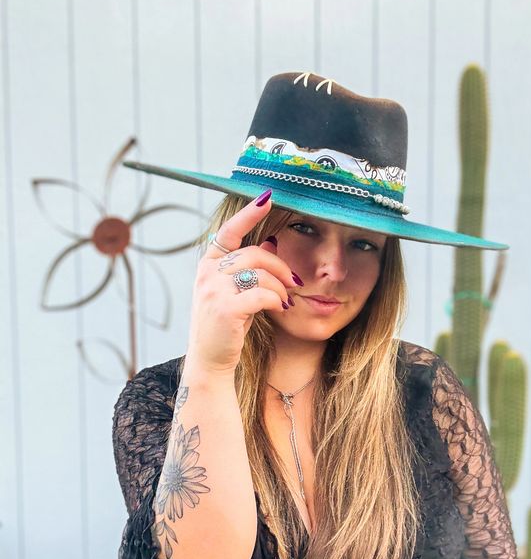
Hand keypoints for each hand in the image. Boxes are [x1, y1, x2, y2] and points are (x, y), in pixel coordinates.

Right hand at [185, 190, 297, 375]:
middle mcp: (207, 273)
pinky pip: (263, 294)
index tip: (267, 198)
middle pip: (255, 254)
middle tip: (295, 281)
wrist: (211, 360)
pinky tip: (281, 308)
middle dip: (280, 267)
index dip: (249, 214)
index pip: (229, 231)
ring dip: (280, 287)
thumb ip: (249, 268)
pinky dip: (276, 300)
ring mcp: (213, 290)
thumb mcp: (236, 293)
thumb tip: (273, 242)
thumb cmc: (226, 326)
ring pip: (261, 274)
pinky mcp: (226, 308)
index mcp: (208, 265)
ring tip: (285, 300)